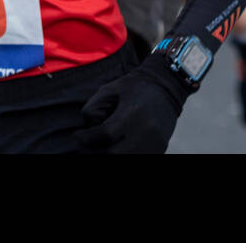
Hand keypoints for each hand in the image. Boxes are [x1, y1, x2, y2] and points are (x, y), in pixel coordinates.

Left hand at [74, 51, 190, 152]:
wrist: (167, 86)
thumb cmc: (135, 87)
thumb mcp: (110, 89)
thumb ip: (93, 108)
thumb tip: (87, 130)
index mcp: (132, 112)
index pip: (103, 135)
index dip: (85, 138)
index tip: (78, 136)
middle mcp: (145, 129)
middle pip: (112, 153)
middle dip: (95, 151)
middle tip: (87, 145)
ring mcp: (154, 141)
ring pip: (125, 158)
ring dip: (109, 154)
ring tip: (102, 147)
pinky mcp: (160, 148)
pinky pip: (138, 158)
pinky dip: (125, 154)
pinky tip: (118, 147)